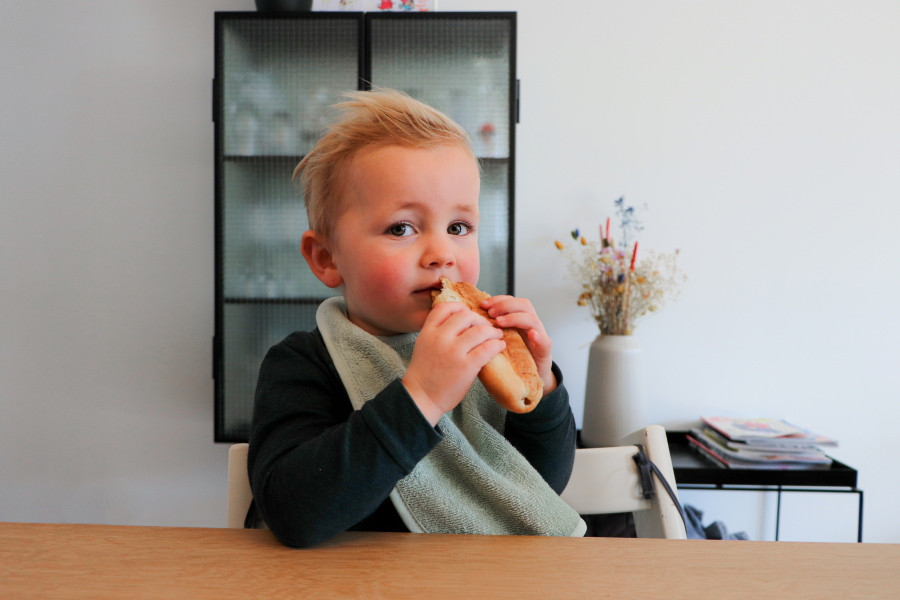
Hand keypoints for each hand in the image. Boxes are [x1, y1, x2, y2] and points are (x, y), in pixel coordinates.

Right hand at [402, 301, 504, 424]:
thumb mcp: (425, 345)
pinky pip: (487, 348)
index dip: (459, 307)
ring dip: (492, 331)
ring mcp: (454, 351)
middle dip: (479, 319)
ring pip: (480, 330)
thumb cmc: (425, 374)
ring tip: (496, 336)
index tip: (468, 314)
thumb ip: (439, 333)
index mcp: (428, 332)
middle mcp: (440, 338)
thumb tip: (462, 322)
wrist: (421, 397)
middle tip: (486, 327)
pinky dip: (497, 344)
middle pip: (466, 315)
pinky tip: (499, 346)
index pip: (445, 307)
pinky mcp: (466, 366)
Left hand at [481, 295, 556, 396]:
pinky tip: (532, 335)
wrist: (529, 382)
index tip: (482, 304)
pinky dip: (539, 336)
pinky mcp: (545, 352)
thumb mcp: (495, 345)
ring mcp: (539, 337)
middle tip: (490, 313)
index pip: (510, 301)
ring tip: (501, 323)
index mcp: (516, 321)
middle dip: (505, 305)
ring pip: (532, 319)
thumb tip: (464, 327)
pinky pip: (545, 342)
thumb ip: (485, 335)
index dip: (497, 300)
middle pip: (522, 304)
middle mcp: (529, 326)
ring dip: (516, 317)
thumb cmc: (508, 362)